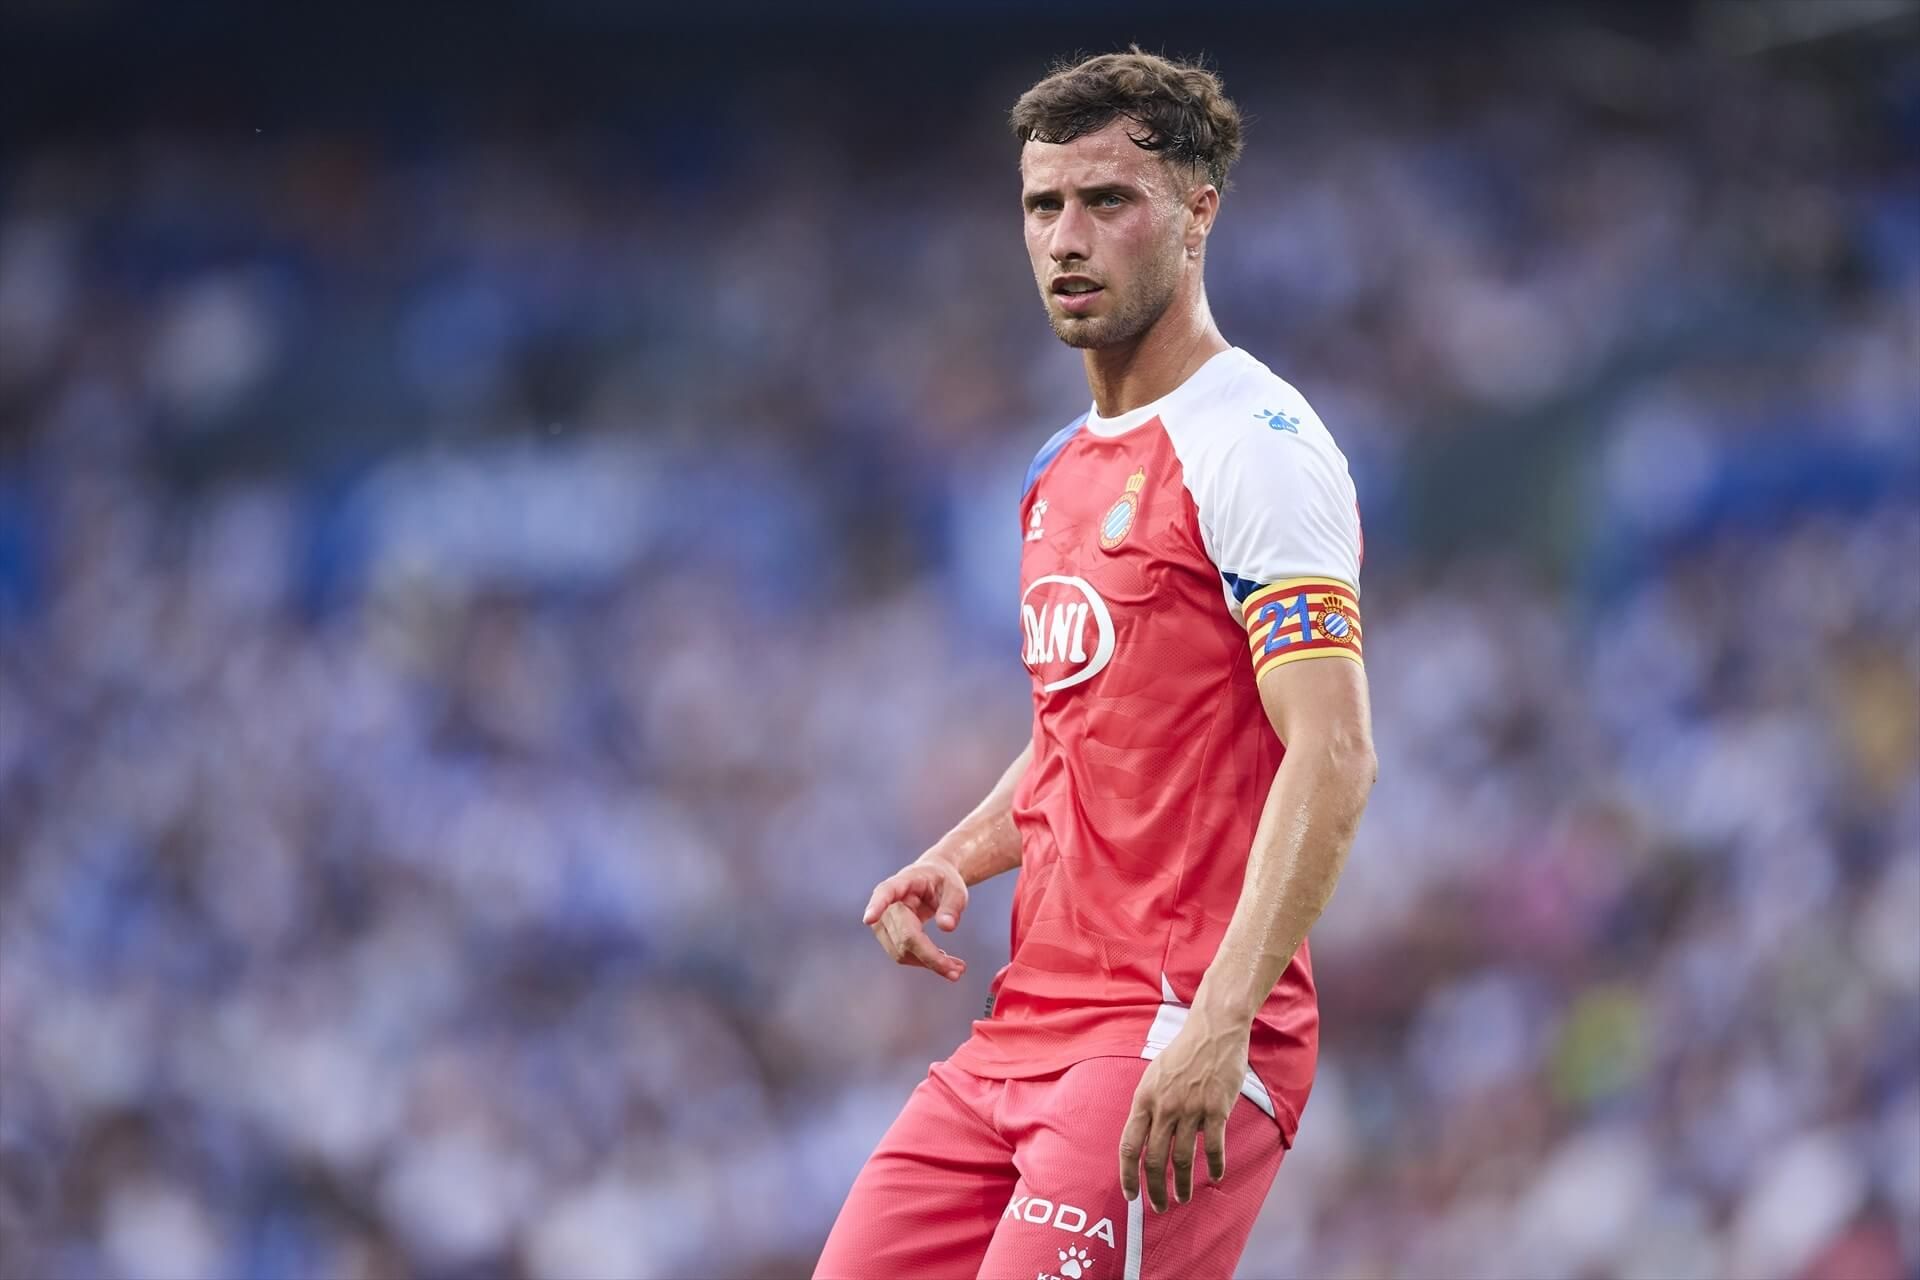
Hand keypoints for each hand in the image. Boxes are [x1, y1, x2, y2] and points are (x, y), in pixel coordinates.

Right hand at [861, 856, 968, 981]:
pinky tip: (944, 962)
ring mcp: (883, 922)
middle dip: (931, 957)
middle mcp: (888, 903)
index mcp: (903, 882)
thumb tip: (947, 927)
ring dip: (929, 963)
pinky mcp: (887, 936)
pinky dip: (923, 962)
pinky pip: (902, 955)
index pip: (885, 892)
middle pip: (905, 936)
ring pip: (901, 952)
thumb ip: (953, 906)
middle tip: (960, 970)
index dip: (877, 905)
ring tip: (957, 968)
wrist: (932, 880)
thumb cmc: (943, 881)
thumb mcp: (955, 888)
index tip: (869, 918)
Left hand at [1118, 1011, 1247, 1211]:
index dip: (1128, 1174)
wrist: (1213, 1030)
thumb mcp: (1153, 1076)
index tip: (1131, 1194)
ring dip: (1182, 1184)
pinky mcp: (1216, 1109)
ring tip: (1183, 1198)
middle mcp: (1164, 1106)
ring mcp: (1190, 1108)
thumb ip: (1148, 1106)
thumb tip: (1143, 1137)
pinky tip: (1214, 1177)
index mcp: (1144, 1098)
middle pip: (1155, 1159)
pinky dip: (1214, 1166)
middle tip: (1159, 1207)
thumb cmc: (1183, 1054)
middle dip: (1155, 1189)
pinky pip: (1213, 1146)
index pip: (1129, 1145)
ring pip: (1183, 1158)